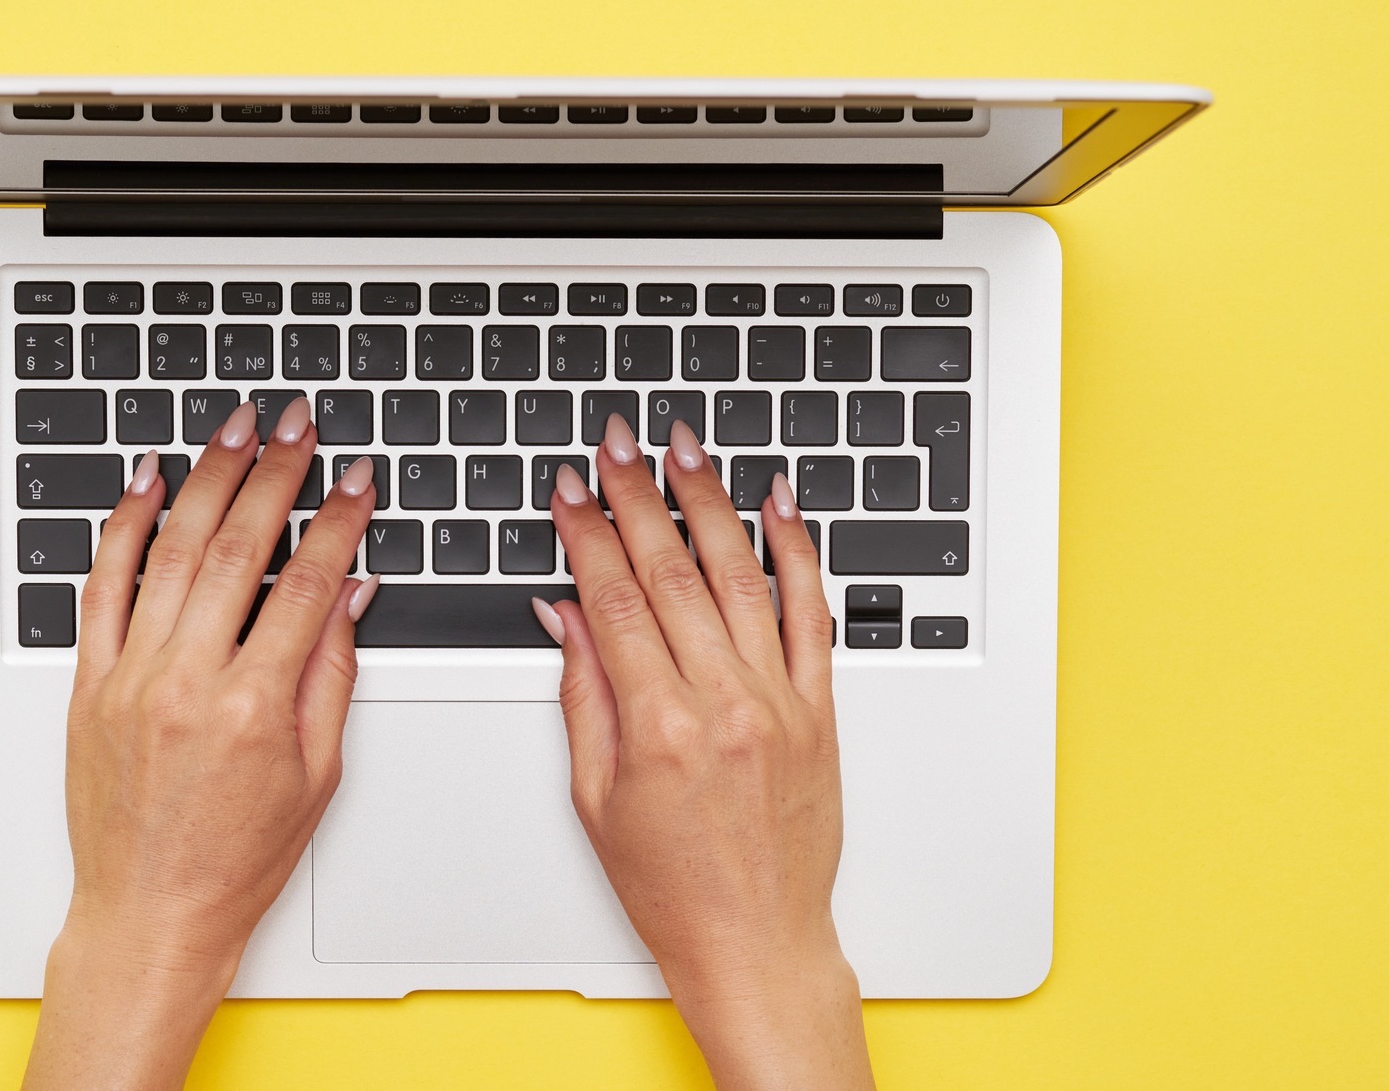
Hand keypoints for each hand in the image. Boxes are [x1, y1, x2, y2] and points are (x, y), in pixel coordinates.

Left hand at [23, 398, 378, 1090]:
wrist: (150, 913)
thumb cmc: (236, 860)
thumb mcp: (317, 774)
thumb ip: (332, 673)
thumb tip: (349, 591)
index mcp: (253, 707)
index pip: (306, 583)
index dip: (338, 520)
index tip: (356, 478)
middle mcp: (186, 683)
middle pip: (238, 547)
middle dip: (275, 472)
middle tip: (298, 425)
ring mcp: (129, 679)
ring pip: (171, 551)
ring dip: (208, 478)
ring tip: (236, 429)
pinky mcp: (87, 684)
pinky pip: (101, 587)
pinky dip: (123, 527)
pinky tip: (147, 482)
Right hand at [535, 415, 873, 1089]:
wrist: (757, 944)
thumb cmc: (672, 888)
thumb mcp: (595, 798)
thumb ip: (582, 694)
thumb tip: (567, 613)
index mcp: (658, 728)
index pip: (615, 599)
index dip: (587, 534)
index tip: (571, 490)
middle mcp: (724, 705)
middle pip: (674, 571)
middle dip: (639, 495)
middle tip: (618, 443)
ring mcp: (780, 703)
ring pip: (742, 576)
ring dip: (710, 503)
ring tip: (685, 450)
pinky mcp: (821, 711)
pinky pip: (813, 614)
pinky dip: (798, 552)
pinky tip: (780, 506)